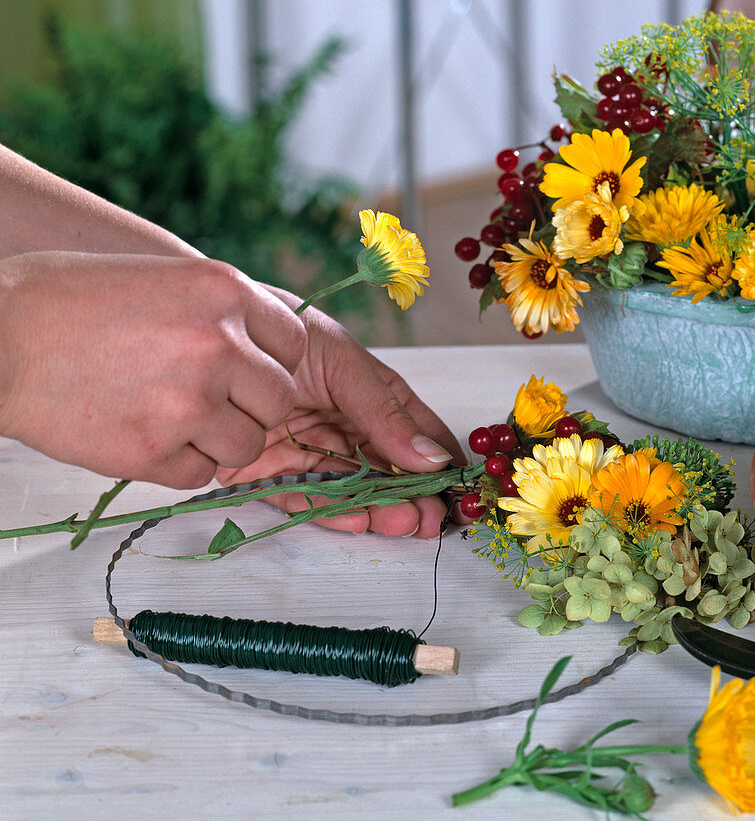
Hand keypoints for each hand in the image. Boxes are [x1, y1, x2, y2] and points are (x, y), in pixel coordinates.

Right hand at [0, 252, 306, 488]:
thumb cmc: (61, 302)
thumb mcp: (160, 277)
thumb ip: (217, 310)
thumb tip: (262, 348)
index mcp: (222, 290)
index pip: (293, 344)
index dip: (271, 363)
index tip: (247, 370)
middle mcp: (217, 343)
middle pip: (279, 400)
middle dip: (250, 407)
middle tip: (207, 402)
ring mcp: (189, 400)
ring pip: (247, 445)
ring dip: (217, 440)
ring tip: (170, 418)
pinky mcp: (154, 451)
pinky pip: (201, 475)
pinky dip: (178, 465)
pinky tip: (141, 434)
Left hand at [214, 303, 466, 538]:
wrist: (197, 332)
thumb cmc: (273, 328)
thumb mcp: (340, 361)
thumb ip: (383, 412)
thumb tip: (433, 457)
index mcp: (363, 388)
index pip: (409, 426)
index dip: (436, 455)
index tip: (460, 485)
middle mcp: (336, 421)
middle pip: (382, 465)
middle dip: (410, 494)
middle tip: (431, 519)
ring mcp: (303, 447)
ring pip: (348, 487)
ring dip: (377, 508)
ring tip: (401, 524)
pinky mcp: (264, 471)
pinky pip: (302, 498)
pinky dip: (330, 513)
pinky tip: (359, 522)